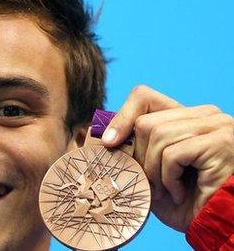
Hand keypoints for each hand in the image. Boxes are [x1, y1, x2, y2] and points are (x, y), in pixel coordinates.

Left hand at [101, 85, 233, 231]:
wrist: (217, 226)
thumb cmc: (185, 203)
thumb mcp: (153, 171)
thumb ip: (135, 150)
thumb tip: (102, 136)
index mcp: (187, 117)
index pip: (144, 97)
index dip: (122, 117)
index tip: (110, 143)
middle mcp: (205, 115)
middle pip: (146, 122)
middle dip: (140, 158)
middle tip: (152, 184)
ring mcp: (216, 126)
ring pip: (157, 136)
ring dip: (154, 172)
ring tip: (165, 192)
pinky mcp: (220, 142)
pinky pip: (172, 154)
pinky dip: (169, 179)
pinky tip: (179, 193)